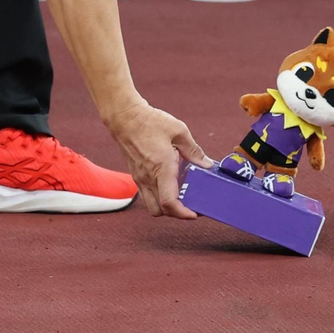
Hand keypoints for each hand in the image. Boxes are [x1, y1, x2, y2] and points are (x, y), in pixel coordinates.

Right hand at [105, 100, 211, 218]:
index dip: (183, 214)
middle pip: (160, 211)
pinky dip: (158, 196)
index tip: (194, 214)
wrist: (126, 118)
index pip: (169, 202)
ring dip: (166, 206)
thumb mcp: (180, 132)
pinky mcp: (136, 175)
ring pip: (152, 205)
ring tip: (181, 196)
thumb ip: (194, 151)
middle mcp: (148, 177)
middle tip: (190, 206)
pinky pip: (147, 194)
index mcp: (162, 168)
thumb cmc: (151, 122)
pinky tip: (169, 183)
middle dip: (176, 213)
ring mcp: (140, 178)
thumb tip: (208, 164)